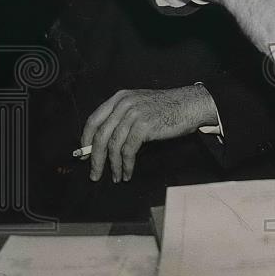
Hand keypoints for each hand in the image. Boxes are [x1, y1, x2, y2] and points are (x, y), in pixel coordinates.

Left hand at [80, 85, 217, 182]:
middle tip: (94, 174)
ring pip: (114, 145)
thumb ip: (121, 118)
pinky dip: (126, 165)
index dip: (86, 140)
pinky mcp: (144, 126)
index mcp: (119, 98)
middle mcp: (123, 104)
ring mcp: (134, 114)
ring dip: (112, 166)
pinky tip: (128, 173)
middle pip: (101, 136)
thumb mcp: (139, 105)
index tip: (84, 155)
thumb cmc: (167, 108)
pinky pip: (128, 150)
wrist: (190, 105)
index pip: (93, 120)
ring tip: (115, 177)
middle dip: (96, 158)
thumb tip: (103, 142)